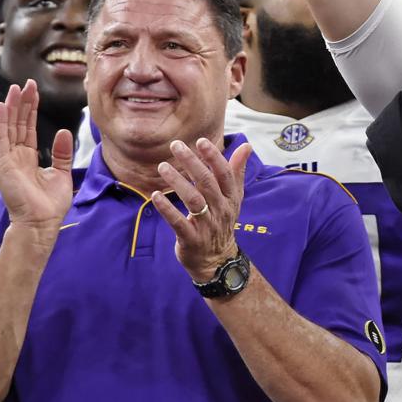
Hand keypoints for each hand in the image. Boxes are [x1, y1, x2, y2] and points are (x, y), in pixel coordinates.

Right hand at [0, 80, 73, 247]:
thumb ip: (62, 152)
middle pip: (18, 123)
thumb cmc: (50, 204)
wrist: (42, 223)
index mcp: (28, 158)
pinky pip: (1, 139)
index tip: (34, 91)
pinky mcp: (3, 165)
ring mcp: (8, 160)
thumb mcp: (61, 173)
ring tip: (15, 89)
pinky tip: (2, 107)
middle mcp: (16, 156)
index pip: (28, 127)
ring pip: (8, 127)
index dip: (31, 109)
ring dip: (11, 107)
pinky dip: (1, 122)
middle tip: (26, 83)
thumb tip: (65, 131)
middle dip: (22, 103)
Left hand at [151, 138, 252, 282]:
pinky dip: (167, 209)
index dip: (213, 156)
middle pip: (207, 183)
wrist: (217, 260)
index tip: (200, 141)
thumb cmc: (222, 222)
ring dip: (177, 182)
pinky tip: (155, 196)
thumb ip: (237, 171)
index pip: (225, 173)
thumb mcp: (233, 198)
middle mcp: (221, 210)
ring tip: (162, 167)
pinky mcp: (191, 240)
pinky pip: (178, 223)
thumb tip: (246, 146)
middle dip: (192, 162)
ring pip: (193, 200)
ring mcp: (207, 226)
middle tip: (176, 146)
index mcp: (231, 198)